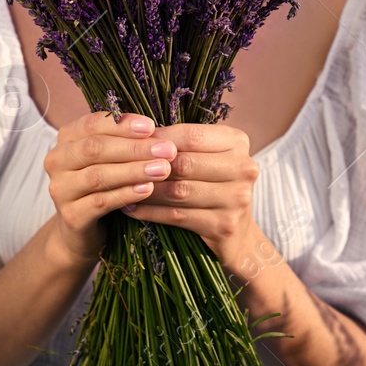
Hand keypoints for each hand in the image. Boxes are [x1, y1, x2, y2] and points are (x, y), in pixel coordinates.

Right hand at [44, 111, 178, 265]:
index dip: (122, 125)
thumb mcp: (111, 158)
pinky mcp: (70, 215)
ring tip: (163, 169)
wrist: (81, 229)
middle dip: (135, 148)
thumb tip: (158, 132)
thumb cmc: (102, 184)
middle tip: (167, 150)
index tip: (151, 126)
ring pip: (99, 176)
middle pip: (95, 149)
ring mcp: (60, 189)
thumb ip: (125, 141)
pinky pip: (100, 202)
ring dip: (134, 171)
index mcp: (66, 138)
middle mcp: (56, 160)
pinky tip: (147, 190)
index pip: (92, 124)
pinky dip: (126, 194)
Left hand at [123, 122, 260, 264]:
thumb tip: (136, 132)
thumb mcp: (207, 158)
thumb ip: (183, 145)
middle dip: (149, 166)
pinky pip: (178, 216)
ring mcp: (237, 198)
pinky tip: (133, 208)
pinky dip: (151, 212)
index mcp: (237, 142)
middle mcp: (243, 167)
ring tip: (122, 188)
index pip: (192, 135)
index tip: (132, 142)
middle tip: (121, 167)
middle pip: (185, 163)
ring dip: (146, 190)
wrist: (238, 233)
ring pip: (179, 191)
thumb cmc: (213, 186)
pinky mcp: (225, 225)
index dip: (159, 139)